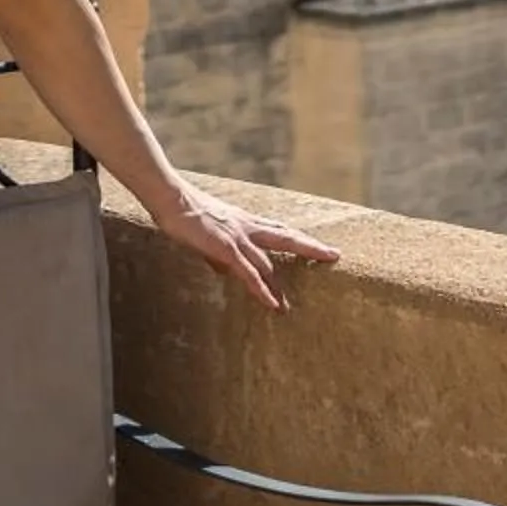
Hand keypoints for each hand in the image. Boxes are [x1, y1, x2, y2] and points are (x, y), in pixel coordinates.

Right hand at [151, 184, 340, 311]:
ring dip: (279, 286)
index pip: (278, 230)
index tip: (316, 245)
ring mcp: (239, 237)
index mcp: (244, 221)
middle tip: (334, 255)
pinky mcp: (227, 248)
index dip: (298, 238)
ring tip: (289, 307)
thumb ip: (218, 253)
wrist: (172, 198)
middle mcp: (247, 227)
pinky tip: (271, 304)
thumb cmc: (185, 213)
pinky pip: (249, 273)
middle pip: (287, 237)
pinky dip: (261, 290)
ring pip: (268, 263)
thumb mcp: (207, 234)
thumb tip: (225, 270)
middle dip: (311, 247)